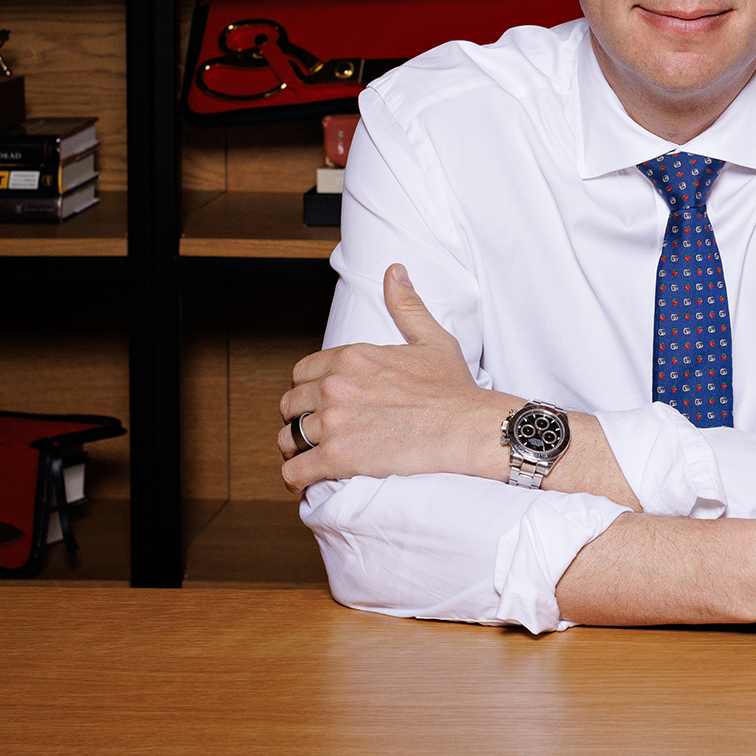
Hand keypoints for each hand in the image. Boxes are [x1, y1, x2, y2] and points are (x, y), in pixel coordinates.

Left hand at [277, 264, 515, 494]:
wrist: (468, 428)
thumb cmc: (454, 388)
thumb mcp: (431, 338)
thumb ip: (406, 305)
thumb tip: (394, 272)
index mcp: (352, 357)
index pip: (302, 373)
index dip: (308, 390)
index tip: (319, 403)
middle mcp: (337, 386)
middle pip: (290, 405)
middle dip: (298, 419)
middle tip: (314, 433)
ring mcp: (335, 422)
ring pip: (287, 438)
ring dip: (295, 450)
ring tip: (308, 459)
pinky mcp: (338, 457)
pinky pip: (295, 470)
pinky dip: (295, 479)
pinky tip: (305, 483)